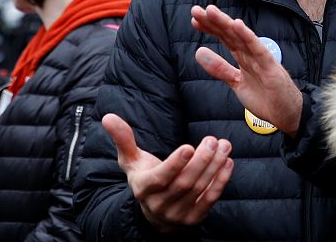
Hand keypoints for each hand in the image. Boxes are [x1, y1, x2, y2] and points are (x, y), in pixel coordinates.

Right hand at [102, 113, 233, 230]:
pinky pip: (210, 200)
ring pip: (199, 189)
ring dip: (215, 166)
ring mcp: (177, 214)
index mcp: (143, 188)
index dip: (175, 163)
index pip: (161, 178)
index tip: (189, 146)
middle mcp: (159, 204)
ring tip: (224, 146)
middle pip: (184, 182)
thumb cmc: (145, 177)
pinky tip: (227, 162)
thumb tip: (108, 117)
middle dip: (202, 160)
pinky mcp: (194, 218)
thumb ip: (123, 139)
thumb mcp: (131, 161)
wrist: (154, 212)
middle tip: (213, 140)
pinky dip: (221, 181)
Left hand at [191, 4, 302, 136]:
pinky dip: (248, 37)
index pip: (225, 38)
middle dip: (213, 22)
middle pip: (230, 34)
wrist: (286, 115)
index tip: (195, 19)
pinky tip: (237, 25)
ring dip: (226, 24)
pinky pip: (258, 49)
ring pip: (241, 38)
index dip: (210, 28)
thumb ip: (219, 68)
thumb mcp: (236, 82)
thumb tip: (198, 52)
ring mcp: (261, 59)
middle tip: (196, 10)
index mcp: (244, 57)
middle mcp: (251, 54)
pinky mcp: (270, 67)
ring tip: (211, 11)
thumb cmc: (266, 98)